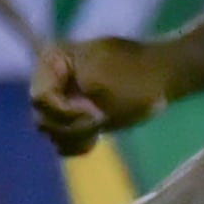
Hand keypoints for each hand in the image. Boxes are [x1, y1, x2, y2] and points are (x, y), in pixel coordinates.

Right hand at [30, 35, 168, 156]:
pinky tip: (96, 139)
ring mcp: (59, 98)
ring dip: (76, 136)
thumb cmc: (136, 77)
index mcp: (52, 60)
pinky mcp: (70, 116)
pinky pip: (61, 141)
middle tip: (101, 120)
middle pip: (42, 117)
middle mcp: (49, 78)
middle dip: (72, 125)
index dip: (66, 112)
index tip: (96, 113)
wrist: (162, 77)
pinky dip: (78, 144)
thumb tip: (45, 121)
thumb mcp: (101, 85)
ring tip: (101, 129)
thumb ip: (68, 106)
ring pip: (51, 132)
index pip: (41, 99)